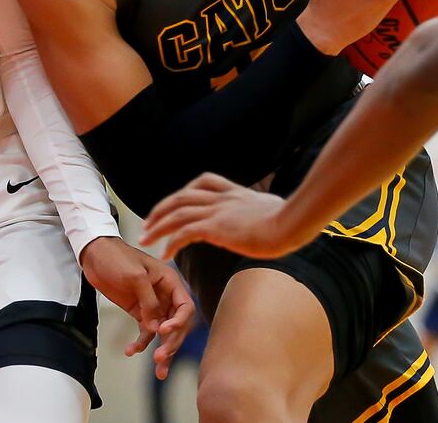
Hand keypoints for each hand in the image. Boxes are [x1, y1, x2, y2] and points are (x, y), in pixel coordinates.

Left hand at [79, 237, 194, 379]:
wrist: (95, 254)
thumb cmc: (117, 258)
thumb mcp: (134, 276)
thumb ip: (148, 302)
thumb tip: (156, 328)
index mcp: (170, 282)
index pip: (185, 307)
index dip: (179, 322)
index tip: (164, 331)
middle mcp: (165, 296)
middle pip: (177, 325)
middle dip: (171, 343)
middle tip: (160, 358)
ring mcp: (152, 305)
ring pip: (163, 333)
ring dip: (161, 350)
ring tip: (158, 370)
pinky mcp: (139, 312)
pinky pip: (145, 332)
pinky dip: (141, 344)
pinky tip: (131, 351)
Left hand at [141, 173, 319, 260]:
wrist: (291, 223)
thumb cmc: (290, 220)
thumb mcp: (271, 208)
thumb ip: (259, 211)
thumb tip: (264, 219)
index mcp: (236, 193)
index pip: (204, 182)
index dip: (186, 191)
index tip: (176, 203)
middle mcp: (223, 198)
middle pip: (182, 196)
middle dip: (162, 209)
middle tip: (148, 223)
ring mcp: (218, 211)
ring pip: (177, 212)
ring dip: (158, 226)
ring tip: (145, 238)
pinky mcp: (217, 227)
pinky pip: (185, 232)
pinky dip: (171, 242)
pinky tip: (165, 254)